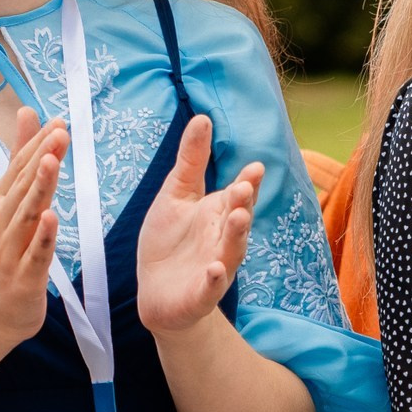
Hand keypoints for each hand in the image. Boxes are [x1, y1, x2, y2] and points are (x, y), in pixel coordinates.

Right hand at [0, 106, 68, 352]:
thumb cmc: (7, 253)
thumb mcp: (12, 202)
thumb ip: (21, 157)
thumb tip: (28, 112)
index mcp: (2, 203)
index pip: (19, 168)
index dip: (37, 144)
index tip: (57, 120)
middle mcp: (3, 222)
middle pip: (23, 185)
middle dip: (41, 156)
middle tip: (60, 130)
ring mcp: (10, 249)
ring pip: (27, 214)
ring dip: (39, 187)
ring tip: (52, 161)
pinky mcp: (23, 277)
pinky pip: (35, 253)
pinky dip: (43, 235)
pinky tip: (52, 217)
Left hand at [137, 114, 261, 333]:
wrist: (157, 293)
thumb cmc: (169, 240)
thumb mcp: (175, 195)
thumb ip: (191, 160)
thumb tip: (203, 118)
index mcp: (220, 212)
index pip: (239, 194)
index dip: (247, 183)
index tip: (254, 168)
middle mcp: (224, 238)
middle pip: (239, 219)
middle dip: (242, 204)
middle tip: (242, 189)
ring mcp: (216, 266)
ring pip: (232, 250)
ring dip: (237, 236)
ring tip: (239, 218)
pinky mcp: (202, 293)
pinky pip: (212, 286)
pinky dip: (215, 279)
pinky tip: (215, 269)